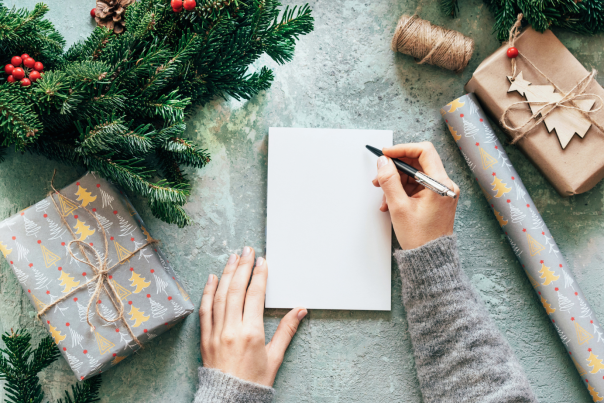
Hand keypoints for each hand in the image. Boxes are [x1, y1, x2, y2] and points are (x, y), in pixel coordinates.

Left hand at [200, 246, 306, 386]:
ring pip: (219, 296)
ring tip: (232, 257)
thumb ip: (286, 330)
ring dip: (226, 273)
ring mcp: (216, 332)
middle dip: (243, 267)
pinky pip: (205, 309)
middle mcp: (232, 328)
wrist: (228, 398)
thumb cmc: (253, 381)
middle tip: (247, 250)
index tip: (262, 261)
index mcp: (251, 332)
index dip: (259, 275)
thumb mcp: (275, 356)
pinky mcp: (205, 337)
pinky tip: (212, 278)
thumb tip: (300, 310)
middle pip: (236, 290)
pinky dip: (208, 292)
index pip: (255, 295)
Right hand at [372, 142, 459, 249]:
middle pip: (418, 162)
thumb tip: (383, 162)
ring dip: (396, 181)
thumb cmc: (420, 237)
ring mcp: (440, 192)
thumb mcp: (399, 207)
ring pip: (414, 175)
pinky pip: (416, 186)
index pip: (424, 152)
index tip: (386, 154)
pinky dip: (402, 190)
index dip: (402, 149)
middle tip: (379, 175)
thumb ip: (389, 180)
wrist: (430, 258)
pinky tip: (391, 202)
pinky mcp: (435, 198)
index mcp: (440, 184)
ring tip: (383, 196)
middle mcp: (444, 185)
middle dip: (396, 168)